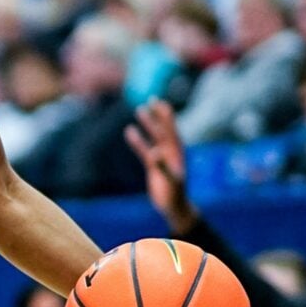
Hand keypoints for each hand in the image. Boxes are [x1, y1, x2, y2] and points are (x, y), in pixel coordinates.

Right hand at [125, 100, 198, 230]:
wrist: (174, 207)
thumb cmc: (175, 195)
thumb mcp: (171, 181)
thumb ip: (163, 167)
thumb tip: (155, 153)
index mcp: (176, 152)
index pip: (171, 129)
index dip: (166, 116)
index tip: (160, 102)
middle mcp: (170, 152)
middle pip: (163, 128)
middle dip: (158, 114)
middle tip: (151, 99)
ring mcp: (162, 158)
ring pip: (154, 136)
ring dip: (148, 124)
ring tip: (139, 110)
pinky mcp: (154, 166)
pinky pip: (144, 149)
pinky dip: (138, 140)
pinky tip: (129, 132)